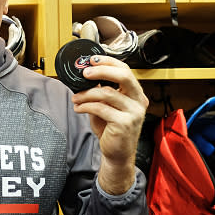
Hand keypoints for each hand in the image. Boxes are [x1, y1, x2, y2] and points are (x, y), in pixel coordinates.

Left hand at [71, 55, 148, 194]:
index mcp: (136, 94)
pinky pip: (101, 108)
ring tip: (76, 98)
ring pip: (107, 93)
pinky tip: (79, 108)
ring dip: (86, 93)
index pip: (126, 70)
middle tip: (85, 73)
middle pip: (123, 76)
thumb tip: (85, 76)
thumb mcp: (107, 106)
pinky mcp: (124, 124)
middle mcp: (138, 101)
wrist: (117, 154)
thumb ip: (100, 92)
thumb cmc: (112, 129)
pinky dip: (86, 106)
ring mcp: (133, 113)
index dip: (108, 62)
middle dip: (102, 71)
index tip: (92, 60)